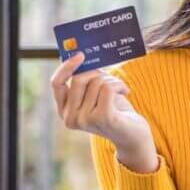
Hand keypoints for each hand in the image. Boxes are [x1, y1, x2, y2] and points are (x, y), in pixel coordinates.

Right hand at [49, 52, 158, 172]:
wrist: (133, 135)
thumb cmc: (114, 111)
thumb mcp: (94, 95)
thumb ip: (85, 80)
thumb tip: (80, 56)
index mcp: (64, 112)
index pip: (56, 83)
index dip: (65, 67)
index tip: (80, 54)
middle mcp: (71, 118)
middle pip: (78, 79)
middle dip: (97, 73)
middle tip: (110, 79)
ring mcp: (85, 120)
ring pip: (96, 82)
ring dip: (112, 80)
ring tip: (119, 90)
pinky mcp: (102, 118)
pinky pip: (107, 87)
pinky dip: (119, 85)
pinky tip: (125, 92)